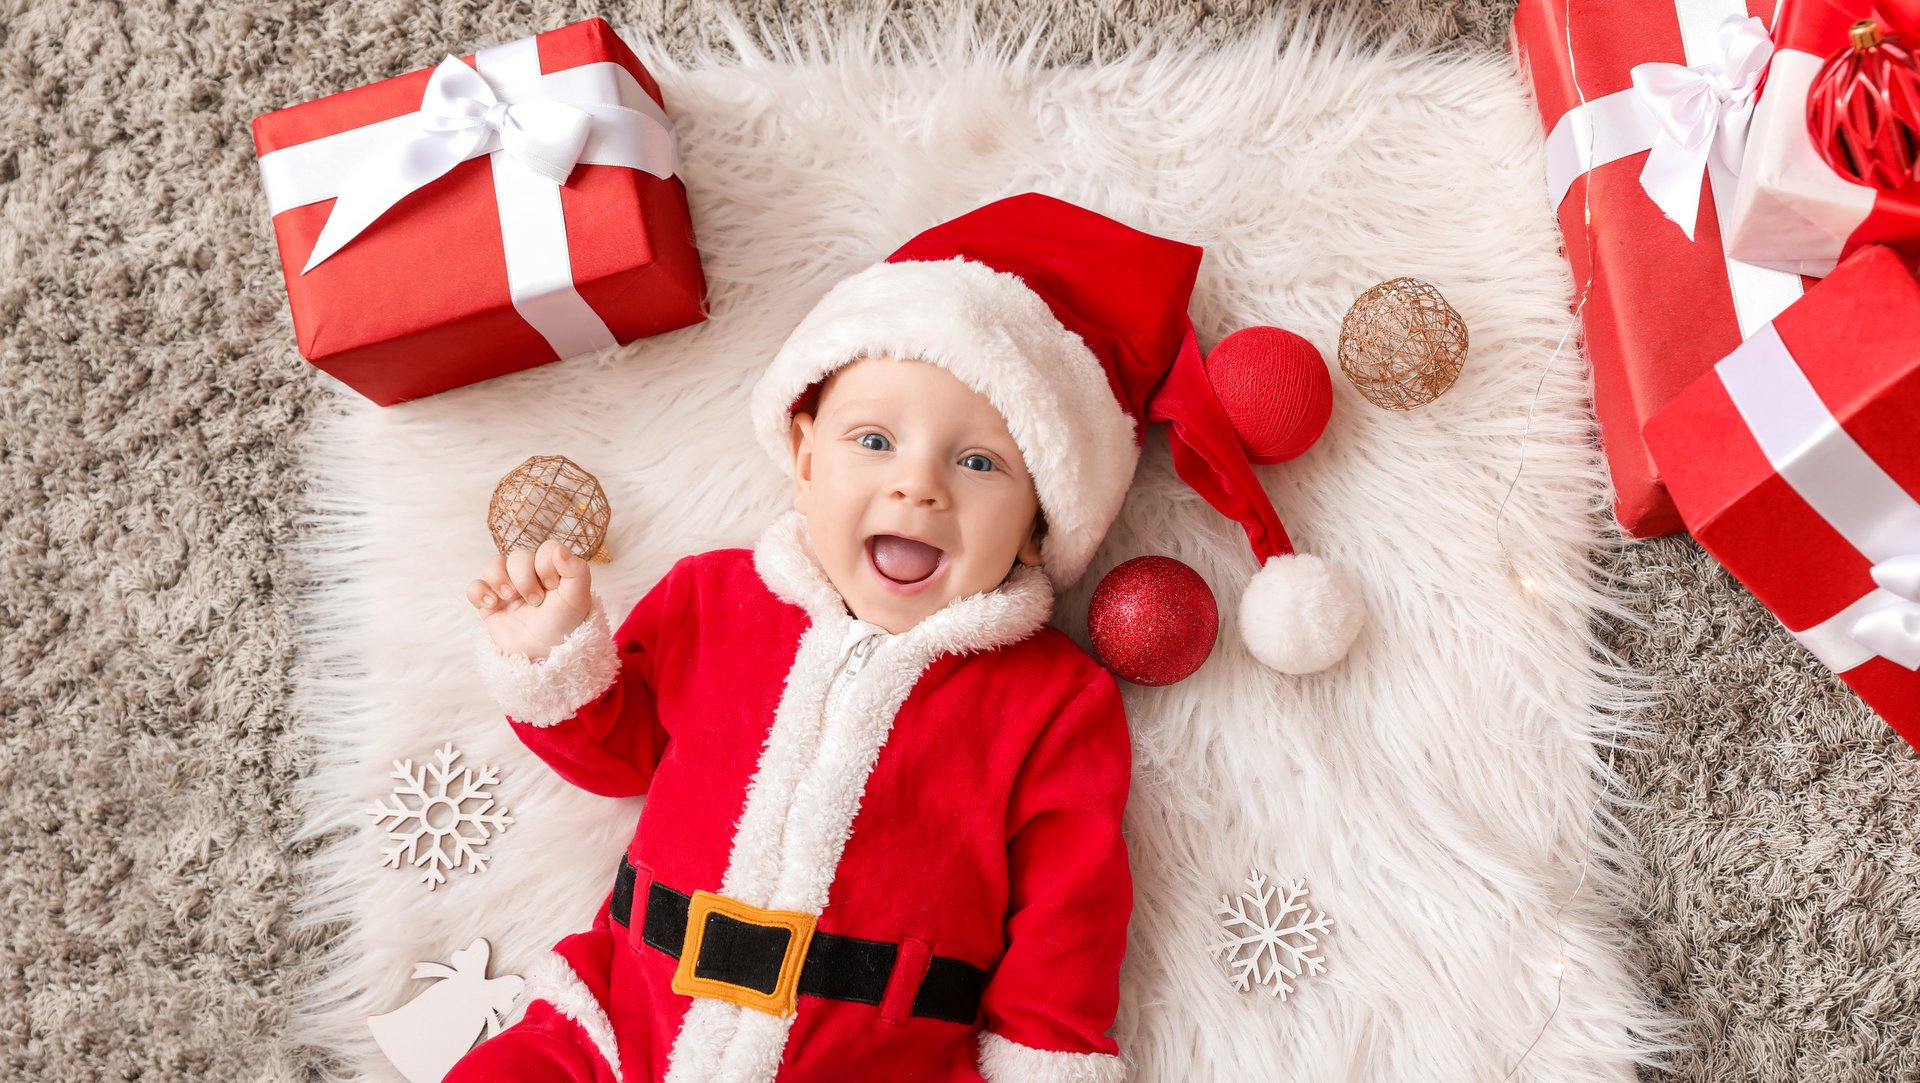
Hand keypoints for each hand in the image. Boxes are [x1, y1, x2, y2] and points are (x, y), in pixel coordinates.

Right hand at [467, 538, 593, 661]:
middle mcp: (529, 575)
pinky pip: (474, 586)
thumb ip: (576, 571)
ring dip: (499, 578)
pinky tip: (492, 605)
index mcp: (552, 570)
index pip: (545, 548)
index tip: (553, 586)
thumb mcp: (577, 599)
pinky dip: (479, 592)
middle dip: (524, 577)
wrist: (544, 655)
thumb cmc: (564, 626)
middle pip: (518, 556)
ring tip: (508, 597)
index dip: (546, 563)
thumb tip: (559, 549)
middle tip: (535, 601)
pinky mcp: (490, 604)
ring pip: (493, 564)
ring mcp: (507, 588)